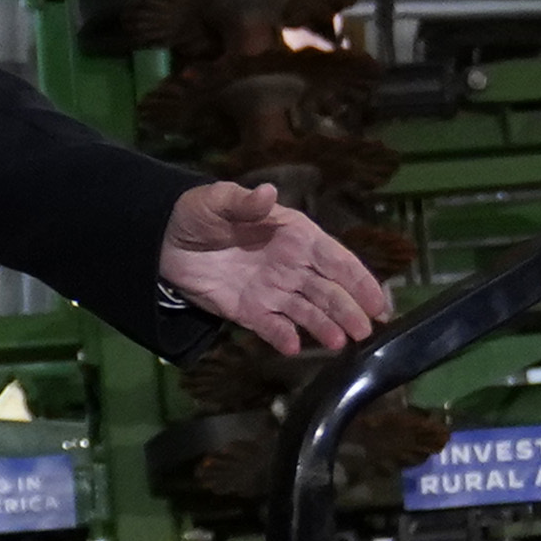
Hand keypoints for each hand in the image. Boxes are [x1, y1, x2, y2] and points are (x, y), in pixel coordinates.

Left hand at [159, 179, 390, 355]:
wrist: (162, 241)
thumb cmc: (197, 213)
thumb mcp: (217, 201)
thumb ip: (245, 202)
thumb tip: (268, 192)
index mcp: (294, 236)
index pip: (335, 259)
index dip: (359, 279)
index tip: (378, 300)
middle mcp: (291, 266)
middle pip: (328, 291)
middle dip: (350, 310)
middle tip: (368, 331)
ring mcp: (272, 291)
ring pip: (307, 312)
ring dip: (325, 327)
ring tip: (341, 344)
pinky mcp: (249, 311)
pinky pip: (272, 327)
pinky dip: (283, 337)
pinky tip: (293, 347)